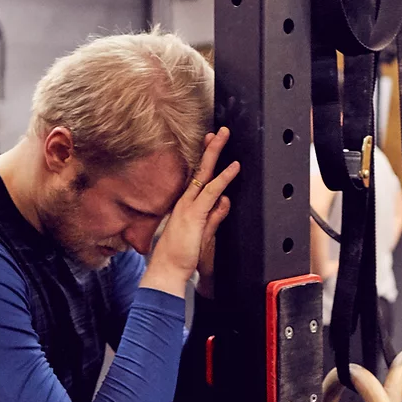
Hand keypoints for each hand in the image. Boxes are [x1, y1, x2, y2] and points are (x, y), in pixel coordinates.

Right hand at [142, 128, 238, 296]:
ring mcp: (188, 206)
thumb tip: (226, 201)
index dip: (205, 159)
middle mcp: (185, 201)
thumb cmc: (181, 255)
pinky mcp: (195, 214)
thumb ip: (216, 217)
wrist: (167, 270)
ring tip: (224, 136)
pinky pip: (211, 192)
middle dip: (210, 148)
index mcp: (185, 205)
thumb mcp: (204, 233)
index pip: (196, 177)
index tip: (210, 143)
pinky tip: (234, 168)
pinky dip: (224, 178)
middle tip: (219, 131)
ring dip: (215, 153)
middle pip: (199, 169)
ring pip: (204, 174)